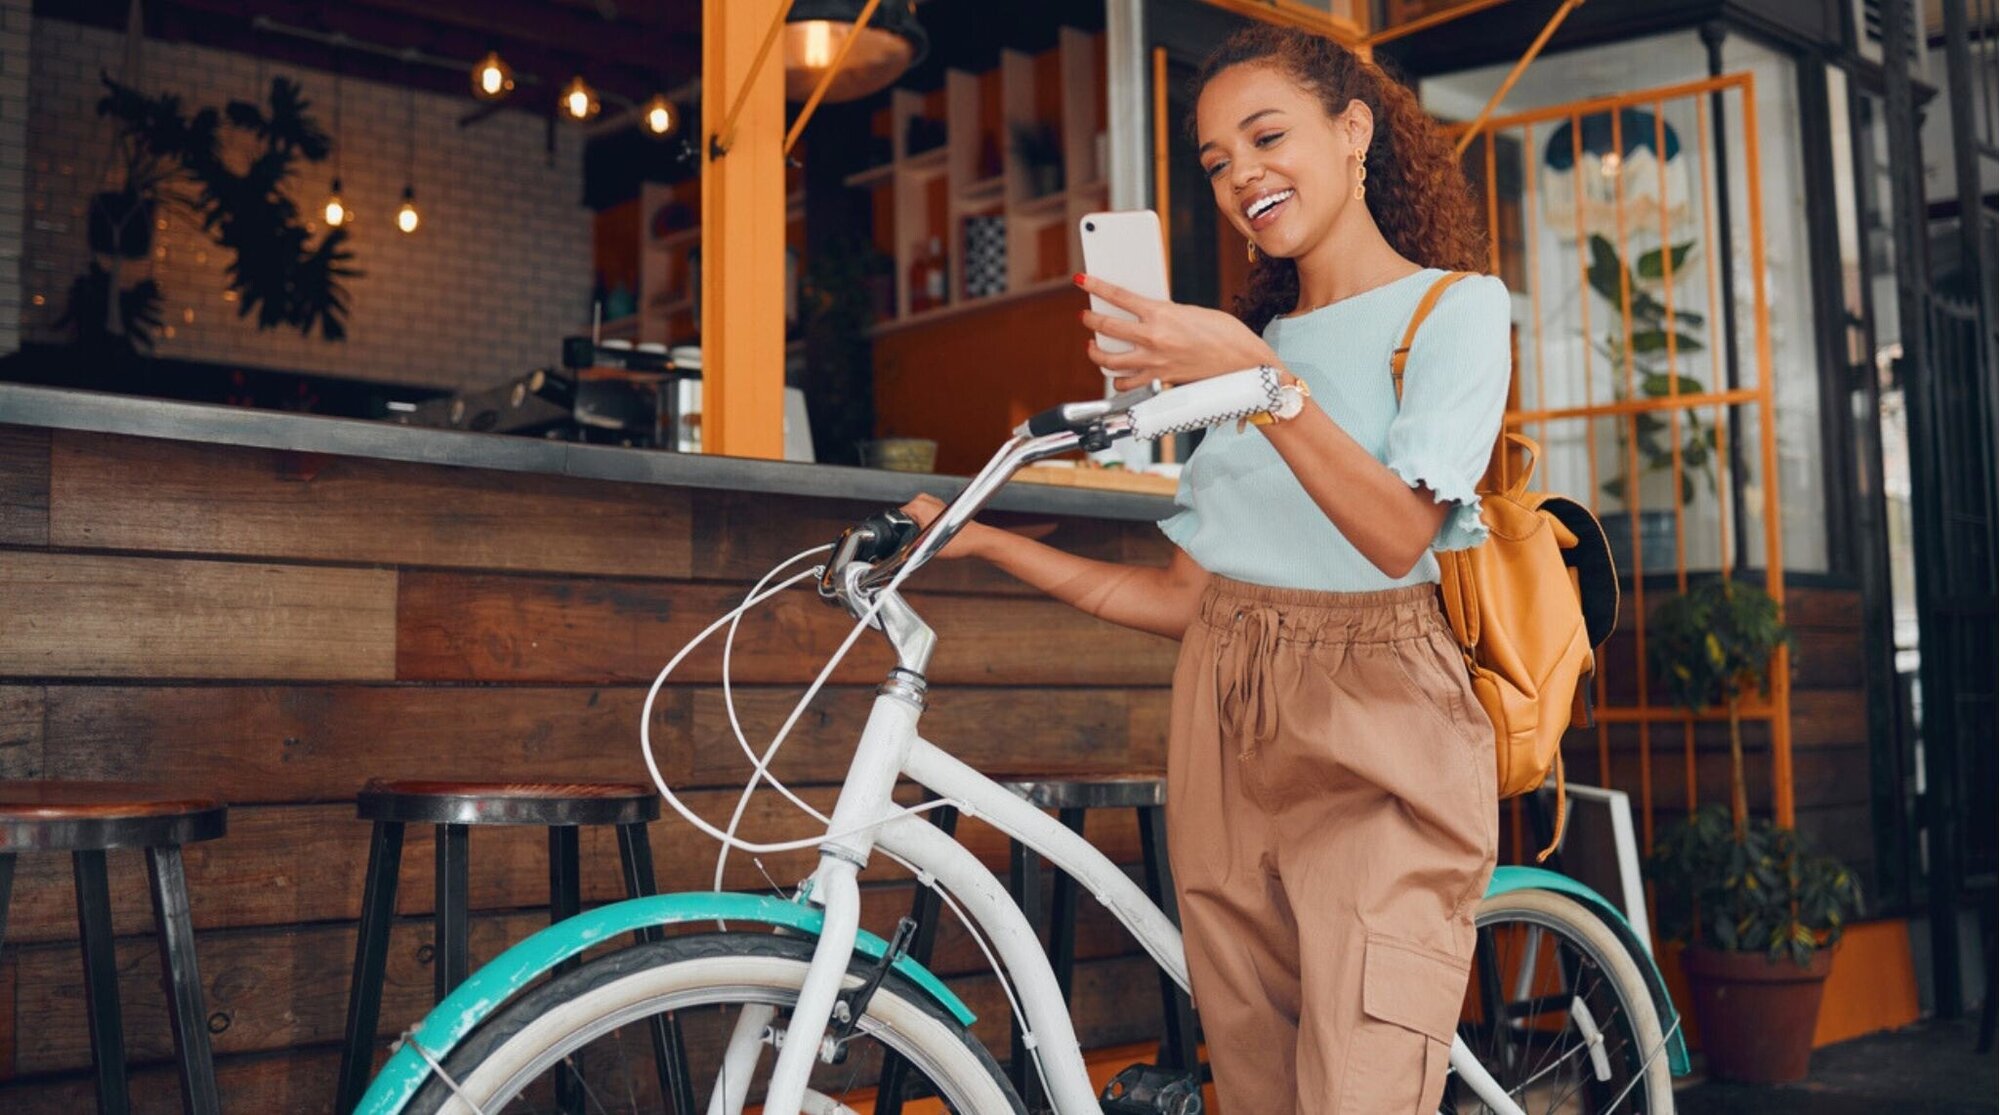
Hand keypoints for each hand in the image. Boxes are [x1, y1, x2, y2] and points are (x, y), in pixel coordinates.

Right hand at [899, 492, 989, 559]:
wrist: (977, 540)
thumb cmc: (957, 542)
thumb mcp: (924, 547)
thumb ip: (906, 546)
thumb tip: (895, 552)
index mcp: (917, 505)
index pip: (895, 518)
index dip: (897, 534)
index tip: (901, 544)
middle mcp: (924, 499)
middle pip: (904, 518)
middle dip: (907, 532)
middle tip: (916, 545)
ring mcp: (932, 502)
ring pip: (914, 519)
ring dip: (916, 530)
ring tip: (926, 542)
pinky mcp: (939, 507)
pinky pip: (924, 517)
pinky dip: (925, 527)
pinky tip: (932, 538)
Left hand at [1076, 273, 1276, 390]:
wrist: (1243, 362)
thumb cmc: (1224, 334)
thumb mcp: (1191, 312)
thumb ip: (1164, 314)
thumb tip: (1144, 315)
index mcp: (1161, 313)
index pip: (1118, 296)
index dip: (1096, 287)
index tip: (1082, 281)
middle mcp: (1153, 338)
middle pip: (1106, 327)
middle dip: (1090, 319)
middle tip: (1086, 316)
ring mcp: (1154, 362)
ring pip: (1109, 360)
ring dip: (1096, 353)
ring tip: (1093, 347)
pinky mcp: (1159, 381)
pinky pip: (1127, 383)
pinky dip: (1118, 379)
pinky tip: (1118, 374)